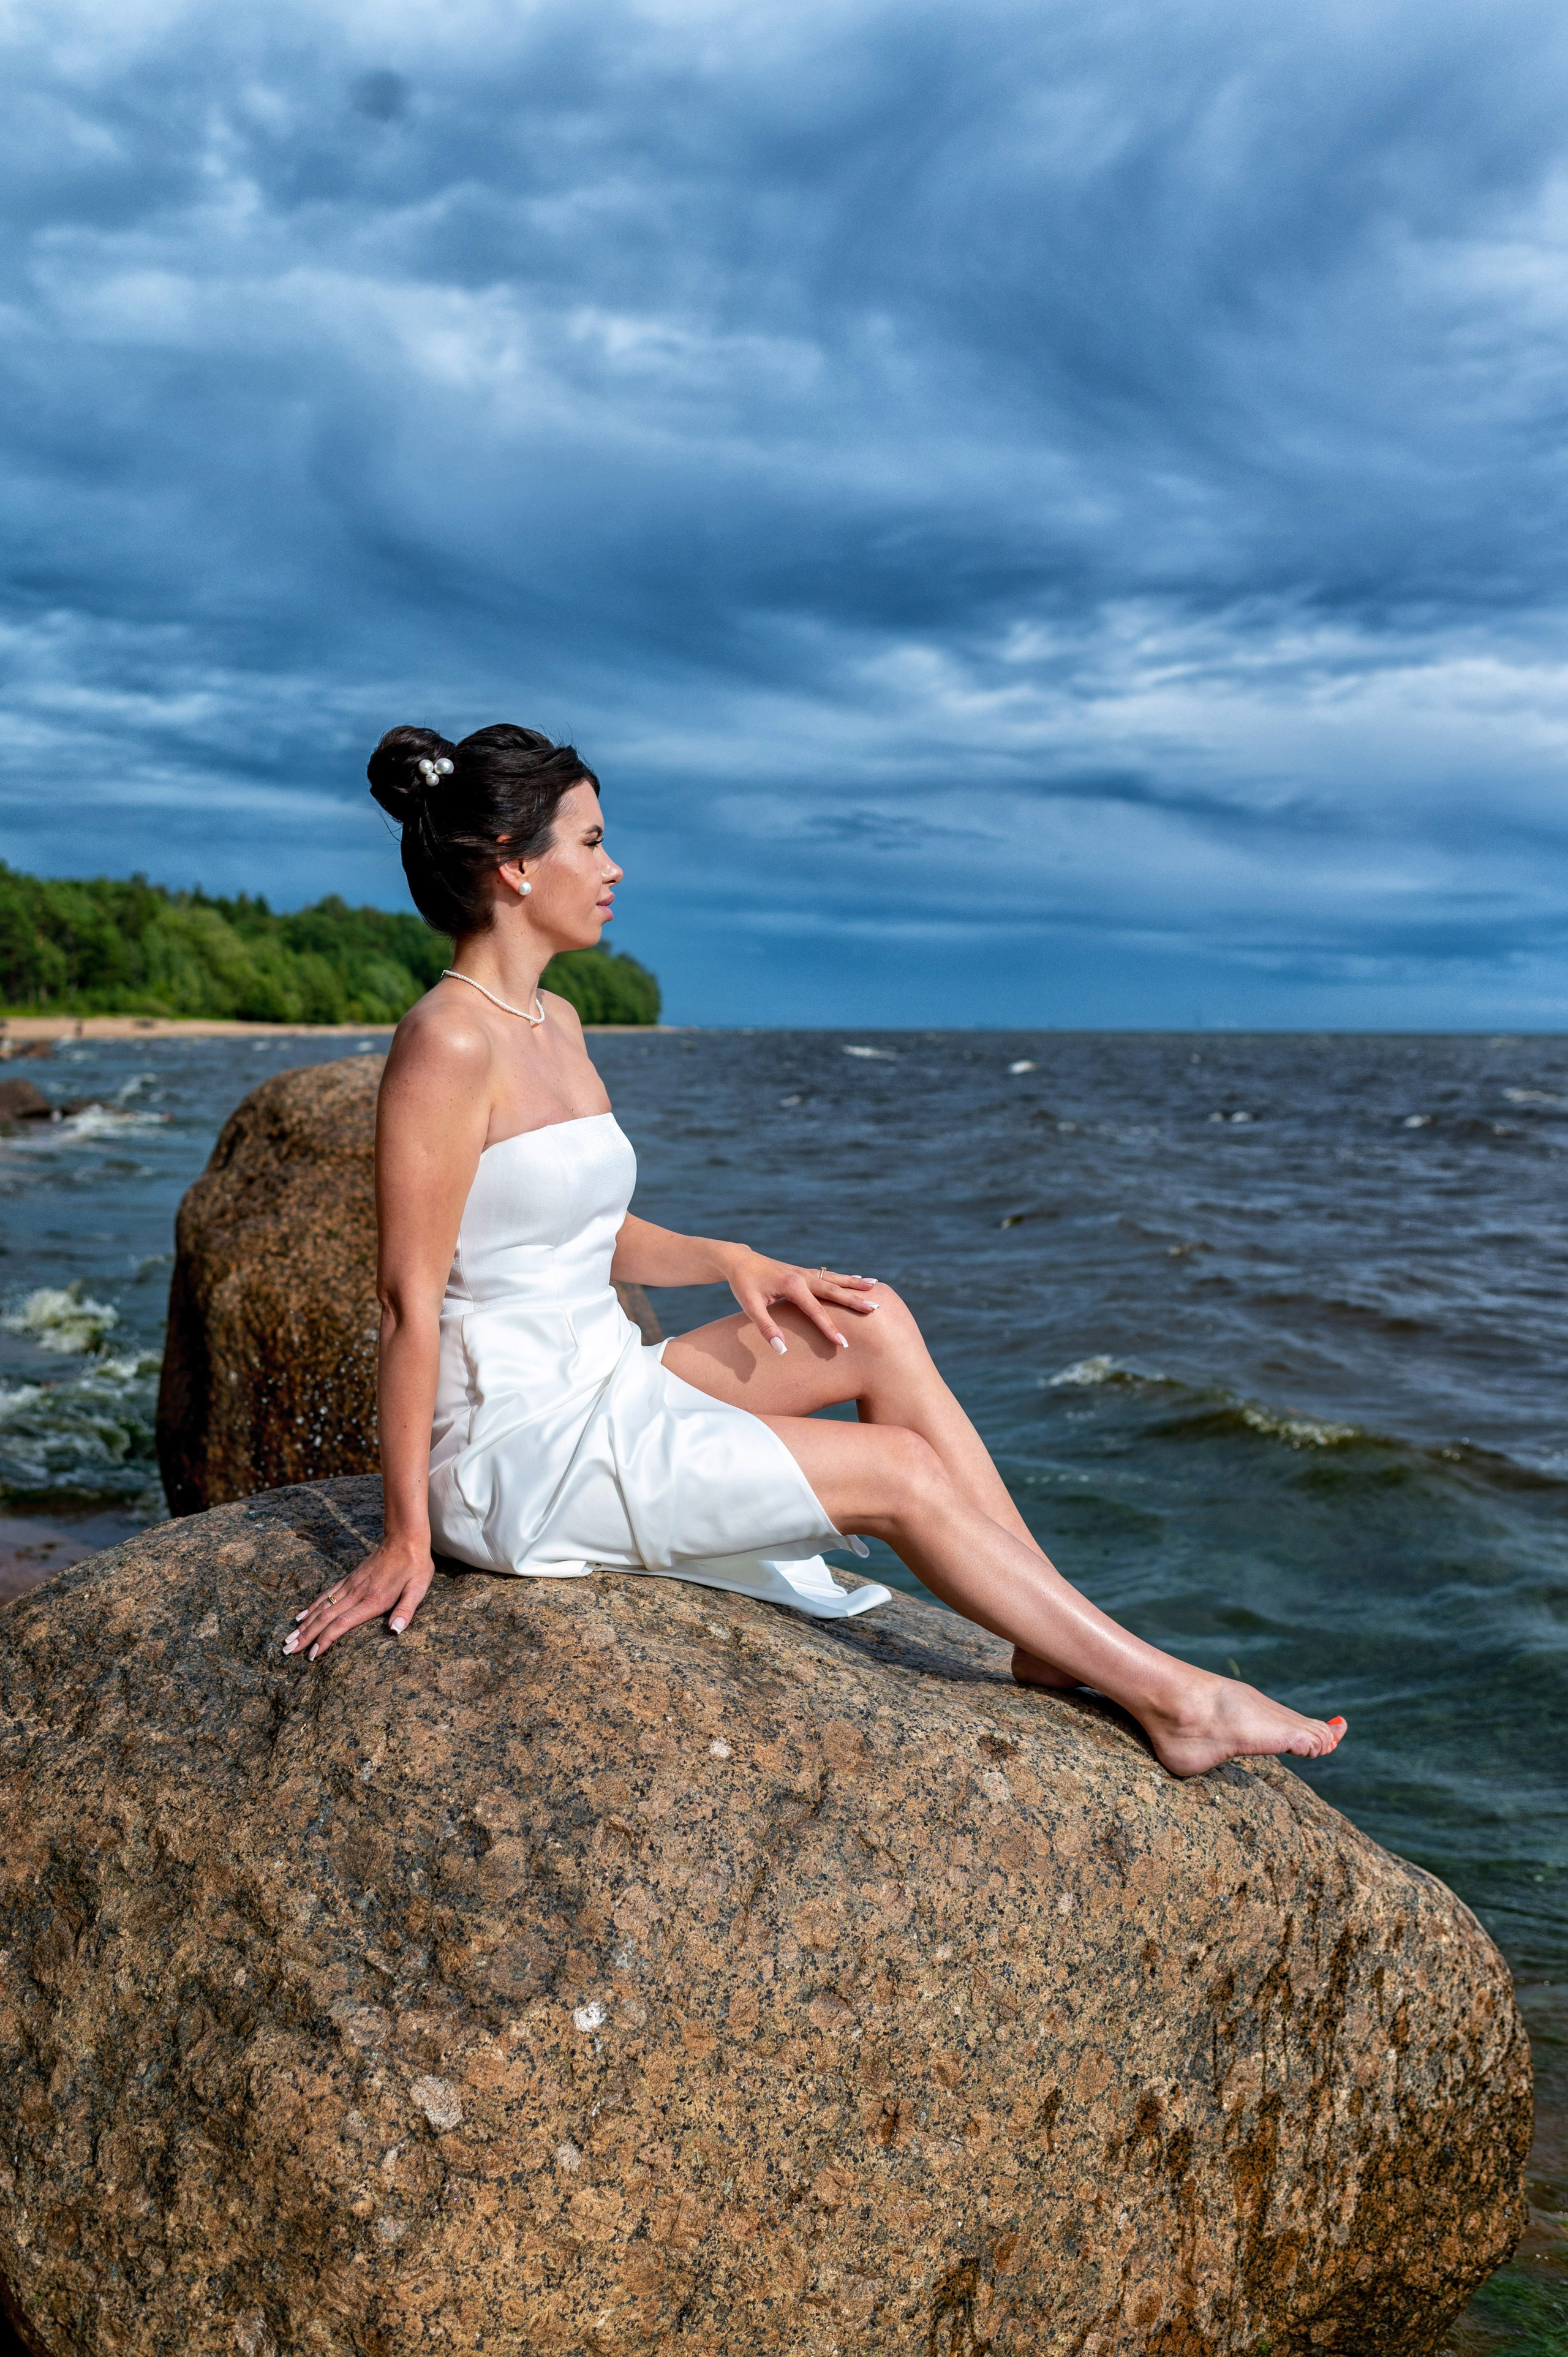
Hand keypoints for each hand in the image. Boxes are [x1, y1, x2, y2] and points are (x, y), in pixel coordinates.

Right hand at [283, 1534, 433, 1662]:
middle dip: (306, 1636)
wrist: (405, 1539)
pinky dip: (311, 1607)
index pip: (342, 1624)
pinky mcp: (349, 1578)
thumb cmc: (414, 1567)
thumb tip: (395, 1631)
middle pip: (325, 1618)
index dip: (325, 1641)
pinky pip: (326, 1594)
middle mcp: (356, 1593)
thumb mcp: (417, 1589)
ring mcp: (350, 1585)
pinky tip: (301, 1616)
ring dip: (304, 1624)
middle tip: (288, 1651)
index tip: (311, 1655)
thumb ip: (405, 1611)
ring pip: (321, 1607)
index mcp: (372, 1600)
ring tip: (288, 1638)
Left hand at [719, 1247, 878, 1356]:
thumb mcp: (749, 1307)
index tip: (843, 1344)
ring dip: (855, 1284)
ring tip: (876, 1287)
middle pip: (834, 1290)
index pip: (816, 1311)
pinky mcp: (804, 1272)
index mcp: (791, 1286)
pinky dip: (846, 1278)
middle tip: (876, 1309)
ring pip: (835, 1279)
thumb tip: (781, 1349)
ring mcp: (804, 1272)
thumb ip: (766, 1328)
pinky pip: (829, 1276)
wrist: (738, 1260)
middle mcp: (802, 1276)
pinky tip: (859, 1279)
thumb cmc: (743, 1284)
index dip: (829, 1329)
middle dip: (854, 1300)